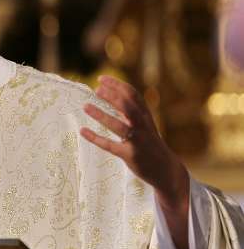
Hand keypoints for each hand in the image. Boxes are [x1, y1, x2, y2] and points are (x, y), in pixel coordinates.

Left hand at [79, 76, 188, 207]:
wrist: (166, 170)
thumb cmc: (150, 143)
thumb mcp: (144, 124)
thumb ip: (129, 111)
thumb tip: (111, 95)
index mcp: (146, 116)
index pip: (133, 95)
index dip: (117, 85)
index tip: (101, 79)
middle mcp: (143, 127)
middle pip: (128, 107)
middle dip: (113, 97)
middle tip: (96, 89)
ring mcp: (137, 141)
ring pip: (119, 126)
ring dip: (102, 115)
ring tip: (85, 106)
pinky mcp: (130, 155)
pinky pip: (111, 146)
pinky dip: (96, 138)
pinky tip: (83, 131)